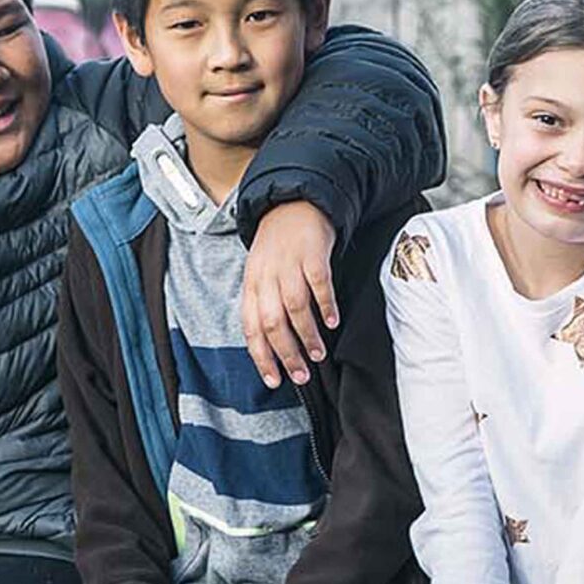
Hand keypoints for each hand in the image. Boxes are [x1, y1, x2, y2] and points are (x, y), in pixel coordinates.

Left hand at [241, 200, 340, 387]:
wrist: (293, 203)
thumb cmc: (277, 247)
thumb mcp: (261, 274)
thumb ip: (265, 305)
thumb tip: (273, 346)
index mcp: (252, 285)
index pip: (250, 327)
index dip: (261, 356)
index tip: (273, 380)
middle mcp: (266, 276)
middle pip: (271, 322)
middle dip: (286, 353)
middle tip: (301, 375)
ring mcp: (289, 264)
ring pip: (294, 306)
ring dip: (307, 334)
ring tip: (318, 353)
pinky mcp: (312, 253)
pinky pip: (318, 283)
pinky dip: (325, 304)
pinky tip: (332, 321)